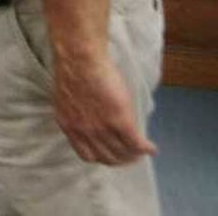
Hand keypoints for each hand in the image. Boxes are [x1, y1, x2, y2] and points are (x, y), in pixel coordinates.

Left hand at [53, 49, 157, 164]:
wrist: (79, 58)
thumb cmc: (71, 69)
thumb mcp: (67, 98)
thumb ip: (76, 113)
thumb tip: (88, 119)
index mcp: (69, 126)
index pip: (87, 155)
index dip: (102, 157)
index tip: (112, 155)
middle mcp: (84, 132)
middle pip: (107, 158)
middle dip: (121, 160)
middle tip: (131, 156)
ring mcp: (102, 127)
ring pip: (123, 153)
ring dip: (134, 155)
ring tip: (141, 151)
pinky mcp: (119, 119)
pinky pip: (135, 143)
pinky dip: (145, 148)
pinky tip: (151, 148)